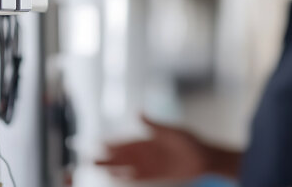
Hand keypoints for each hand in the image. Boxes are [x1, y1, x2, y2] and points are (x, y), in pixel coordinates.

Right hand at [95, 116, 210, 181]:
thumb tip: (137, 113)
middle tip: (87, 158)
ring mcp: (148, 165)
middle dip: (104, 157)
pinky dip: (126, 177)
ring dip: (111, 168)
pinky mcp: (154, 176)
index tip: (96, 142)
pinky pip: (136, 177)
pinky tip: (114, 177)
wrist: (204, 159)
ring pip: (125, 168)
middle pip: (120, 156)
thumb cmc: (189, 142)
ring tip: (96, 168)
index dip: (110, 143)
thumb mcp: (171, 131)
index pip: (124, 142)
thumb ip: (154, 125)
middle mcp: (145, 154)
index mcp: (147, 140)